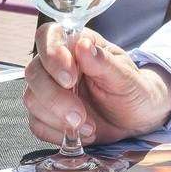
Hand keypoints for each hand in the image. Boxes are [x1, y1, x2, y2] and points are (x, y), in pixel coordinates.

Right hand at [22, 23, 170, 144]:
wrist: (138, 119)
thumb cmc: (134, 90)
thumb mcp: (126, 77)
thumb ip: (104, 62)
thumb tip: (83, 45)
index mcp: (77, 44)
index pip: (49, 36)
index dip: (52, 56)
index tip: (70, 78)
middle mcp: (58, 65)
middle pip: (34, 72)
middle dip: (55, 97)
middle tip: (79, 115)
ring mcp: (50, 90)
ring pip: (32, 99)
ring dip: (58, 118)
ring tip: (89, 127)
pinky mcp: (48, 115)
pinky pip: (37, 124)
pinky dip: (58, 133)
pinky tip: (80, 134)